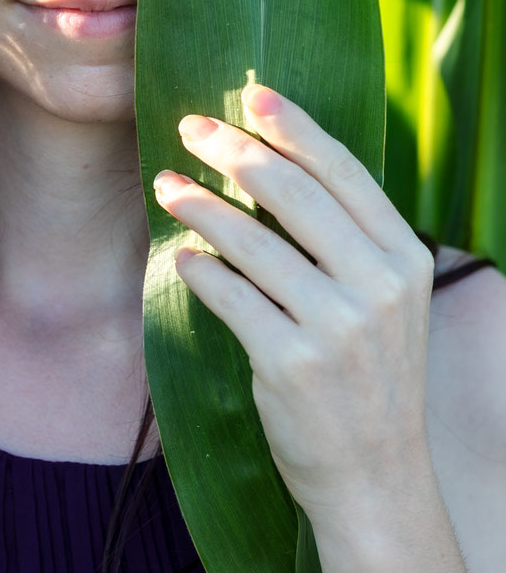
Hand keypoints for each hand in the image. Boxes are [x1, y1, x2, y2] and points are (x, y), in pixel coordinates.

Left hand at [152, 84, 435, 531]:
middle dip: (234, 152)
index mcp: (404, 257)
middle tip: (190, 130)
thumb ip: (347, 242)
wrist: (374, 477)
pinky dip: (200, 270)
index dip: (294, 127)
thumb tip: (275, 168)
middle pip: (293, 193)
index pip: (344, 172)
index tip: (251, 95)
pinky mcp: (291, 364)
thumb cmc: (368, 379)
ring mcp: (337, 327)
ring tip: (168, 187)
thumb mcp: (384, 304)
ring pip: (252, 241)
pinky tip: (181, 257)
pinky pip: (230, 297)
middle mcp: (378, 285)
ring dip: (201, 206)